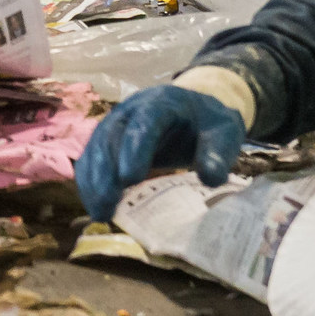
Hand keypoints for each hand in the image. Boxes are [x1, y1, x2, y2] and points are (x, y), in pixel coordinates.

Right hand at [74, 83, 246, 220]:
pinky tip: (95, 206)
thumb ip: (218, 153)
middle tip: (107, 204)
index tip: (130, 179)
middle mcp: (131, 110)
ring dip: (94, 181)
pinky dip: (90, 182)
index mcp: (162, 103)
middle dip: (106, 171)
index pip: (144, 122)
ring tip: (100, 212)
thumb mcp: (224, 134)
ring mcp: (116, 124)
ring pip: (97, 149)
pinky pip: (92, 159)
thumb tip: (211, 179)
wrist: (196, 113)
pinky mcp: (109, 141)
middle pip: (112, 136)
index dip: (135, 149)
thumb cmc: (209, 125)